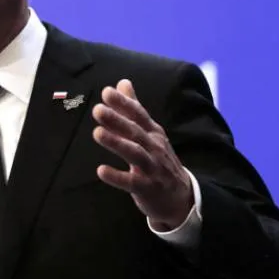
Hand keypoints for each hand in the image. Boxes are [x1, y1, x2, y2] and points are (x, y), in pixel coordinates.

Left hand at [92, 79, 192, 230]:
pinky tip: (101, 170)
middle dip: (117, 120)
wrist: (180, 196)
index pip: (138, 114)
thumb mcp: (149, 132)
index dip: (123, 103)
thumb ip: (134, 108)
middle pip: (135, 131)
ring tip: (97, 133)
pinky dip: (117, 177)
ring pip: (134, 154)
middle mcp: (154, 147)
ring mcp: (152, 168)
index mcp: (152, 132)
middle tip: (97, 109)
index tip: (107, 92)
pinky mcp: (147, 188)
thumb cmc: (158, 159)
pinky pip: (131, 183)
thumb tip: (122, 82)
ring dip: (116, 143)